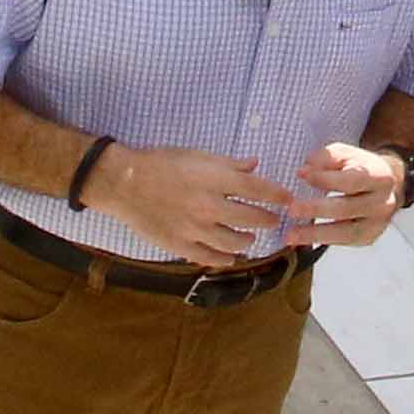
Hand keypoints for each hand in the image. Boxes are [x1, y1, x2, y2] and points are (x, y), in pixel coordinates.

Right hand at [90, 146, 297, 266]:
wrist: (125, 184)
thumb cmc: (161, 163)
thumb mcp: (196, 155)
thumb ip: (228, 164)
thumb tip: (255, 165)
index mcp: (215, 180)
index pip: (258, 190)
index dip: (277, 195)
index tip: (288, 199)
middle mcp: (210, 207)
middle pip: (252, 219)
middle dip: (267, 220)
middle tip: (271, 220)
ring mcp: (196, 229)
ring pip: (234, 243)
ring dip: (246, 240)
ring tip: (249, 238)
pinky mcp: (181, 246)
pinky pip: (210, 258)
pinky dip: (224, 258)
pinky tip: (230, 256)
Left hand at [289, 141, 405, 248]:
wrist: (387, 186)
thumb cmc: (359, 167)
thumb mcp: (345, 154)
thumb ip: (325, 158)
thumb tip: (304, 171)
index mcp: (380, 177)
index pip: (352, 180)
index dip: (325, 178)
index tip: (300, 175)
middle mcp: (384, 203)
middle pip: (347, 209)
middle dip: (316, 209)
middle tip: (291, 209)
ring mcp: (378, 224)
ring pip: (346, 232)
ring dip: (315, 234)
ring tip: (290, 235)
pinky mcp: (369, 237)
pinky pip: (344, 242)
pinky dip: (321, 241)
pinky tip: (302, 240)